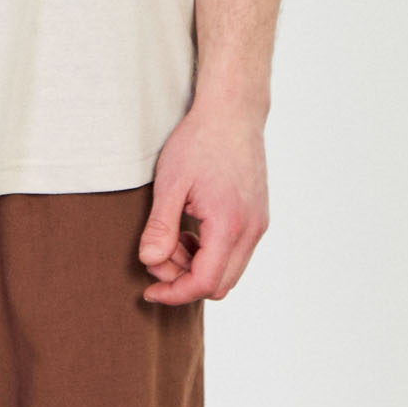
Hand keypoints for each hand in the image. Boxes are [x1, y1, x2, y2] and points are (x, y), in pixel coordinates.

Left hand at [138, 101, 269, 305]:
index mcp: (229, 224)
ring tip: (173, 237)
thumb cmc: (199, 142)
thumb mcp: (170, 184)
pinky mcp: (257, 218)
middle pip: (220, 285)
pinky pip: (235, 254)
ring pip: (228, 271)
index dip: (174, 293)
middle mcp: (251, 230)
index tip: (149, 290)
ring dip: (196, 266)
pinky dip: (210, 253)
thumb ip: (160, 227)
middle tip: (159, 255)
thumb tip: (150, 262)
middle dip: (184, 280)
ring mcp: (258, 225)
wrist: (232, 113)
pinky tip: (190, 230)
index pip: (205, 282)